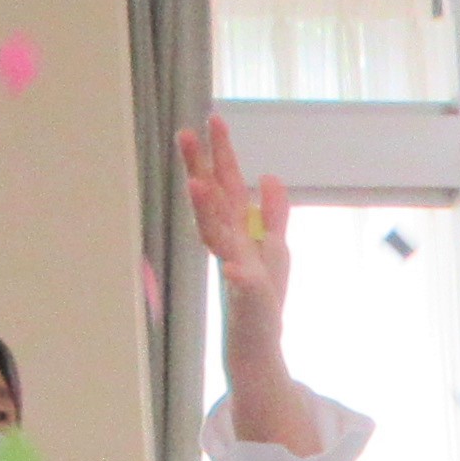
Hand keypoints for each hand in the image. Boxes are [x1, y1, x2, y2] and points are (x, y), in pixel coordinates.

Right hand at [179, 115, 291, 314]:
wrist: (256, 342)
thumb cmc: (263, 296)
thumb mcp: (275, 247)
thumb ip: (273, 213)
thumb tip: (269, 175)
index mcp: (238, 230)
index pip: (227, 185)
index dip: (221, 153)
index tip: (212, 118)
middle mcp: (230, 244)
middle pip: (212, 201)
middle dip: (199, 168)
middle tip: (184, 133)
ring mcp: (234, 269)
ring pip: (217, 236)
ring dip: (206, 211)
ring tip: (197, 185)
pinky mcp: (246, 299)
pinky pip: (242, 286)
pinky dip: (239, 278)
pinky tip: (237, 271)